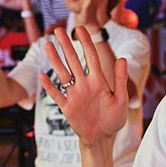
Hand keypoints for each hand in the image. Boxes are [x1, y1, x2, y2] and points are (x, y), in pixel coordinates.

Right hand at [42, 27, 129, 147]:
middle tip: (58, 30)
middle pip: (73, 61)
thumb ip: (120, 80)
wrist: (103, 138)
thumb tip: (122, 59)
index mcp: (98, 81)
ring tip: (47, 45)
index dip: (86, 42)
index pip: (91, 57)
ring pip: (62, 74)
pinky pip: (57, 95)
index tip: (80, 28)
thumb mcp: (121, 99)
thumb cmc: (114, 119)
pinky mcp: (67, 107)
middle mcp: (84, 84)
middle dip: (66, 45)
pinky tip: (43, 75)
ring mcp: (74, 95)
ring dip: (55, 60)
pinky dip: (50, 86)